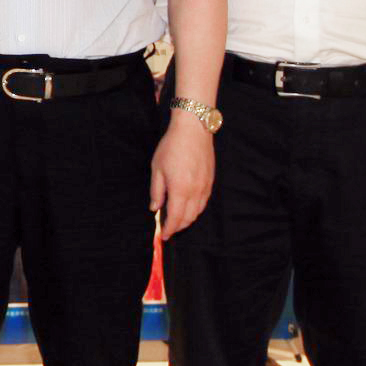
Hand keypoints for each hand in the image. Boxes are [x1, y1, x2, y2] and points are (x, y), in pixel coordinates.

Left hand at [152, 112, 214, 238]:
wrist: (194, 129)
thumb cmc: (172, 147)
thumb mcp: (157, 169)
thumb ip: (156, 191)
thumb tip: (155, 208)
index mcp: (180, 190)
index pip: (176, 218)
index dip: (169, 230)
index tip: (164, 236)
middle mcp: (196, 192)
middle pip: (188, 218)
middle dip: (178, 227)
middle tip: (168, 228)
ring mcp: (205, 187)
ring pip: (198, 212)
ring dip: (187, 219)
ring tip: (176, 219)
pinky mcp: (210, 181)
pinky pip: (204, 202)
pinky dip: (195, 209)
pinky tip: (187, 206)